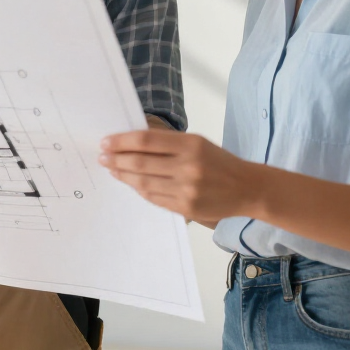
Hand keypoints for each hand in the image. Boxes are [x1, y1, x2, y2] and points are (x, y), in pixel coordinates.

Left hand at [98, 130, 259, 223]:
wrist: (247, 188)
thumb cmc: (219, 161)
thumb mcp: (197, 143)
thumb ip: (167, 143)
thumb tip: (131, 144)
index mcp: (190, 145)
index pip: (146, 141)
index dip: (122, 142)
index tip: (105, 142)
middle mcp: (188, 167)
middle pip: (140, 163)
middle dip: (116, 160)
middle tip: (101, 157)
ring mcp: (187, 190)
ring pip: (143, 183)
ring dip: (123, 176)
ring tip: (112, 170)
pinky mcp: (186, 209)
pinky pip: (154, 198)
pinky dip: (139, 190)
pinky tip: (131, 183)